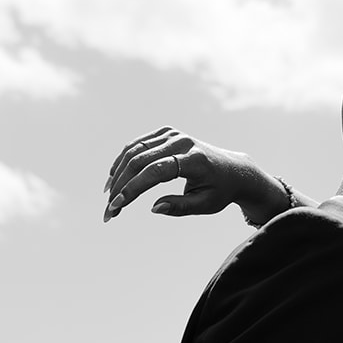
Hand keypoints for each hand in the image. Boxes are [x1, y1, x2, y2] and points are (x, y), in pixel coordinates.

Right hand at [102, 127, 271, 222]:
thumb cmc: (219, 190)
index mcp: (194, 160)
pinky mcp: (166, 132)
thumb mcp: (205, 205)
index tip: (117, 207)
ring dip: (117, 174)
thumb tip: (153, 208)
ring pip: (134, 151)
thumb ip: (180, 207)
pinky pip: (137, 145)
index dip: (133, 188)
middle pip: (140, 161)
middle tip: (110, 210)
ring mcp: (172, 134)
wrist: (233, 169)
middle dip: (120, 186)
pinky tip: (114, 178)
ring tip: (109, 197)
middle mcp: (182, 142)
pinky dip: (123, 161)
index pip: (156, 172)